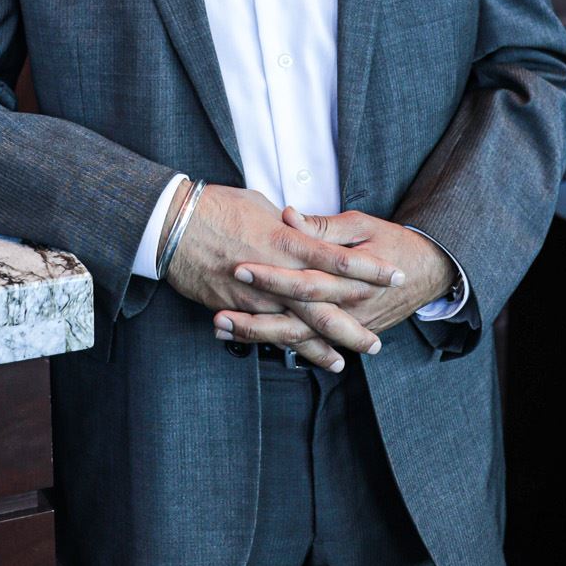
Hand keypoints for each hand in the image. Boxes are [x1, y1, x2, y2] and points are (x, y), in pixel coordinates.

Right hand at [164, 183, 406, 370]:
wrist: (171, 224)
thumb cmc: (216, 206)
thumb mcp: (260, 206)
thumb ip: (288, 225)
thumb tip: (304, 228)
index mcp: (287, 241)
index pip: (338, 259)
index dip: (369, 269)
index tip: (394, 276)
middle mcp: (277, 272)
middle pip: (324, 305)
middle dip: (353, 325)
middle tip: (376, 343)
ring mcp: (255, 294)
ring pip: (297, 327)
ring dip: (323, 346)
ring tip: (346, 360)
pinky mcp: (235, 307)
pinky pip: (265, 331)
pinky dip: (285, 345)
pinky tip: (299, 355)